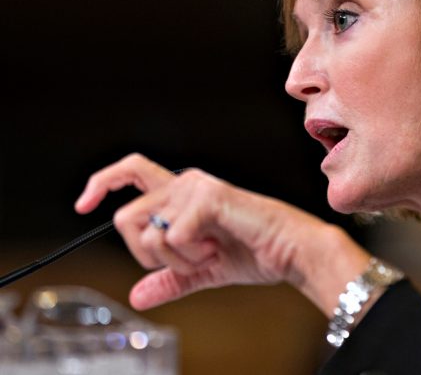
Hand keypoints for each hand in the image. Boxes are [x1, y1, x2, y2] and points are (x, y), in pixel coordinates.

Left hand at [74, 153, 367, 313]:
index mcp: (182, 194)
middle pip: (126, 217)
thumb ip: (169, 279)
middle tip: (184, 260)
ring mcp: (195, 188)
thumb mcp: (203, 271)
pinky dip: (190, 257)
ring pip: (147, 232)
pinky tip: (216, 250)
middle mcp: (185, 183)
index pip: (131, 172)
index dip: (101, 183)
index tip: (83, 205)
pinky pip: (171, 237)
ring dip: (174, 258)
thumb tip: (138, 295)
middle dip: (146, 253)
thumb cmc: (256, 252)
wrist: (291, 251)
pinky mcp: (207, 198)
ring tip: (208, 253)